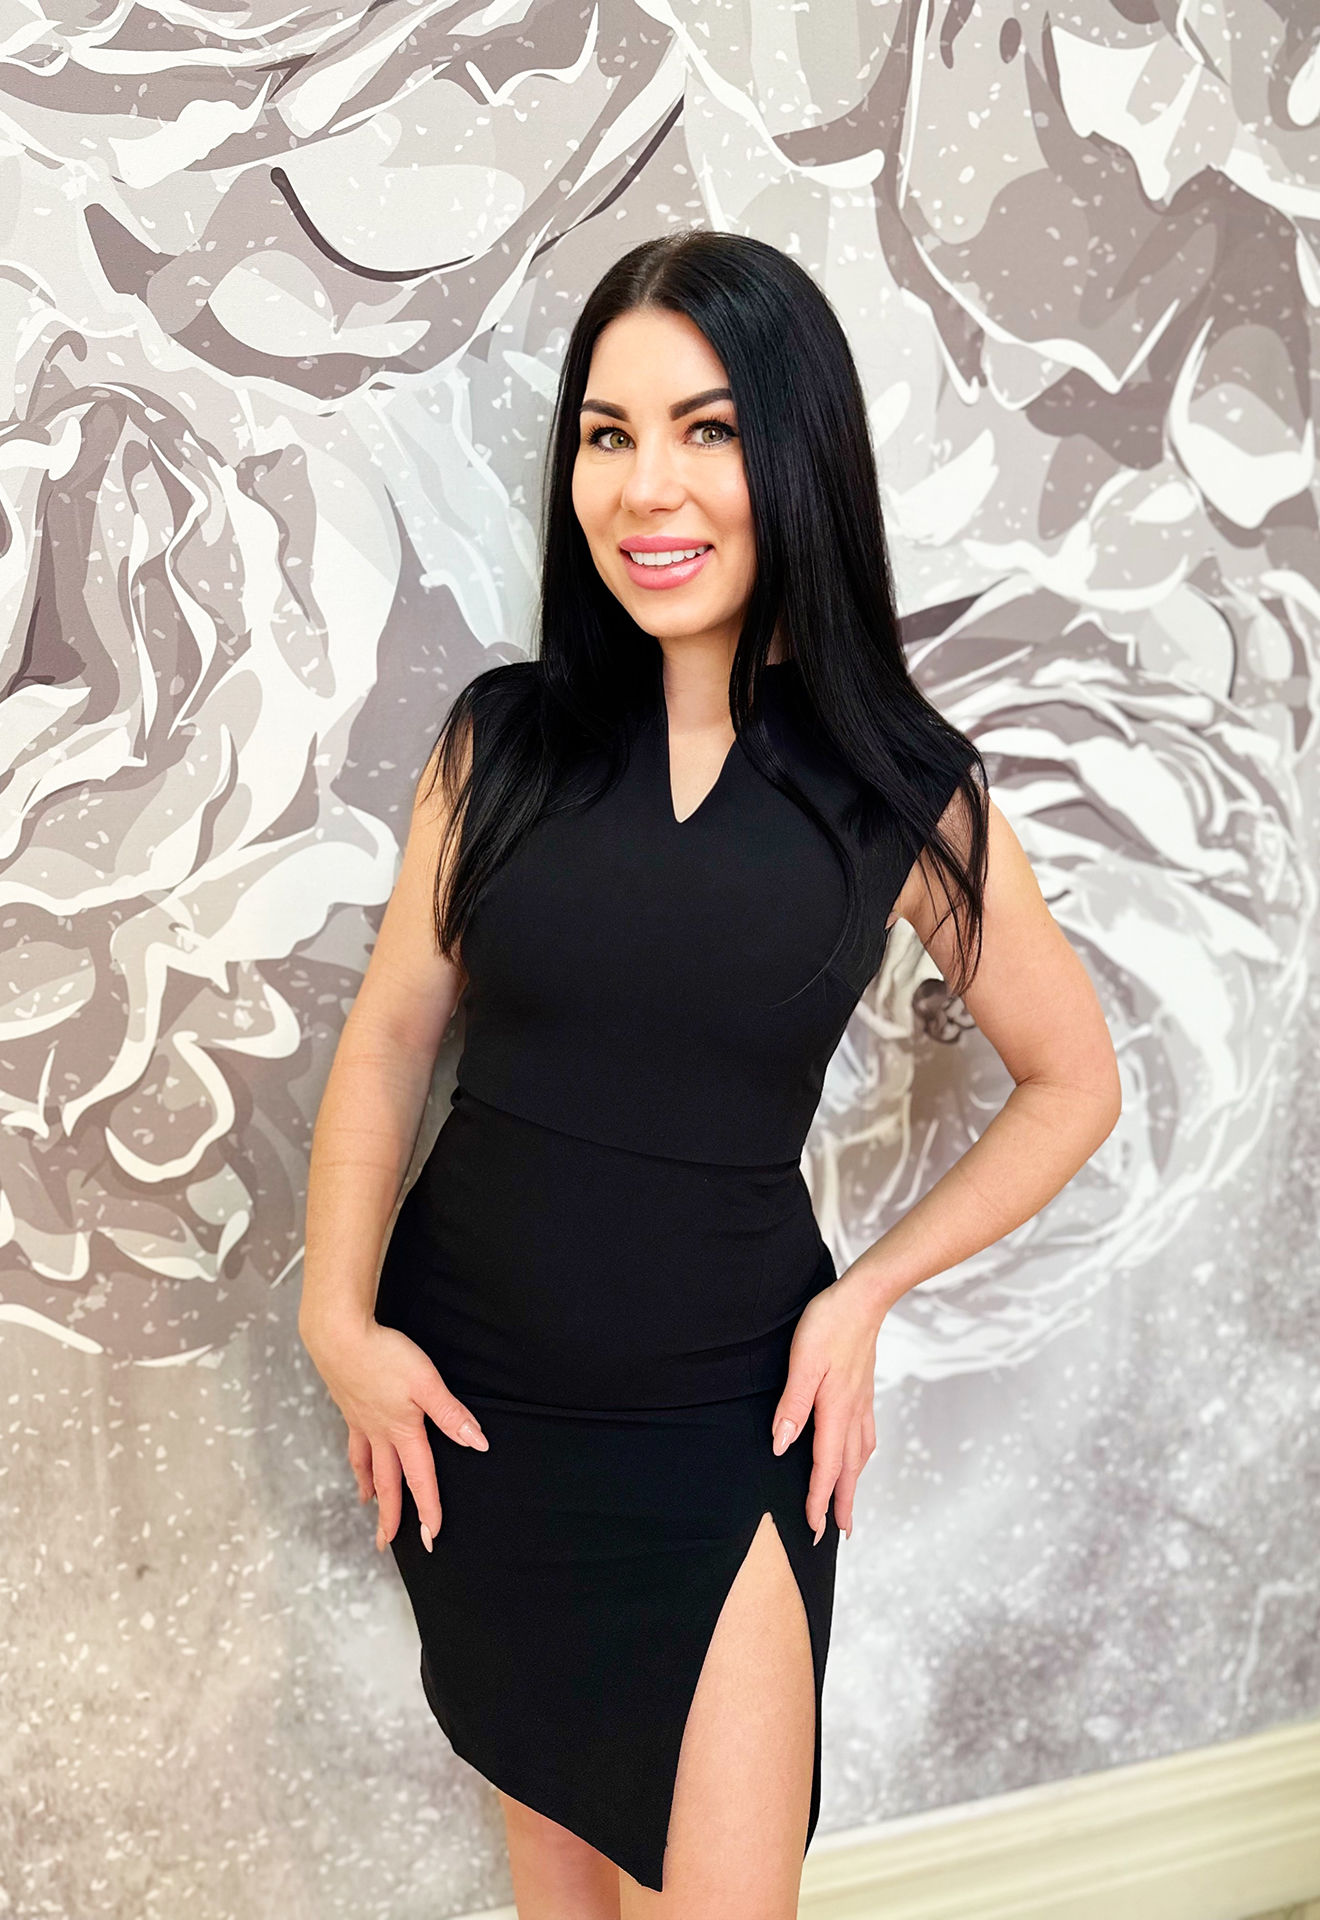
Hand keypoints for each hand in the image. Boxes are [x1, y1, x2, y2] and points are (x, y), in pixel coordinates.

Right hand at [301, 1316, 488, 1554]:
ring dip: (370, 1490)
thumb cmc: (384, 1356)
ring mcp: (361, 1422)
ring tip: (369, 1506)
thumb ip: (451, 1414)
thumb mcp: (426, 1382)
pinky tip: (357, 1458)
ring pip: (366, 1465)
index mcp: (403, 1432)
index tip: (432, 1537)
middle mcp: (380, 1434)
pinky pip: (354, 1443)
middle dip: (390, 1516)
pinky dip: (356, 1460)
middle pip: (387, 1483)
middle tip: (387, 1544)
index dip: (428, 1509)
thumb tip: (477, 1443)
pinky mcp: (349, 1406)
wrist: (338, 1336)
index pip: (420, 1479)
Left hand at [769, 1275, 881, 1542]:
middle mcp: (852, 1412)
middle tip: (839, 1534)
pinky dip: (862, 1456)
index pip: (825, 1465)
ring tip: (849, 1506)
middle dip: (841, 1503)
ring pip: (859, 1454)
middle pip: (848, 1468)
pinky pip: (866, 1434)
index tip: (813, 1528)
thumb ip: (792, 1405)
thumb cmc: (830, 1323)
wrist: (864, 1297)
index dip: (818, 1499)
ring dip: (853, 1483)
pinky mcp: (863, 1390)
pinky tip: (860, 1456)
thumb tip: (781, 1445)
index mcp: (835, 1409)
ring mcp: (861, 1402)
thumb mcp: (803, 1362)